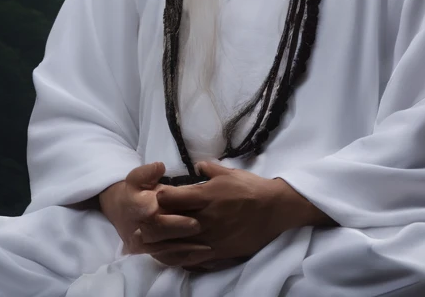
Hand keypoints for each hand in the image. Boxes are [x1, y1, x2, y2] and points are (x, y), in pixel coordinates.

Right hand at [98, 162, 211, 268]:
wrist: (117, 210)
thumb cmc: (133, 192)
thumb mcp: (136, 177)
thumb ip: (147, 172)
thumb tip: (160, 166)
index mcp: (139, 208)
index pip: (156, 216)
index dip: (175, 220)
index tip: (195, 220)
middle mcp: (140, 228)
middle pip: (161, 235)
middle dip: (181, 233)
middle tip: (200, 229)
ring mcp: (142, 244)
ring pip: (164, 250)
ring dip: (186, 250)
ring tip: (207, 247)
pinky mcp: (146, 254)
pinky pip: (165, 259)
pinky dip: (181, 258)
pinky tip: (198, 256)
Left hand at [150, 161, 304, 271]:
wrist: (275, 209)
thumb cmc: (251, 188)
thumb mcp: (228, 173)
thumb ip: (208, 169)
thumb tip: (196, 166)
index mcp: (204, 196)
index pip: (168, 198)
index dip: (159, 198)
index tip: (157, 197)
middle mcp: (204, 218)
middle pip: (167, 223)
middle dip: (154, 221)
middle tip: (149, 220)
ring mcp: (210, 238)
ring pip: (175, 244)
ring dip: (162, 242)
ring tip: (155, 239)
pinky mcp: (218, 253)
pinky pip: (192, 259)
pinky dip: (179, 257)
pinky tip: (173, 253)